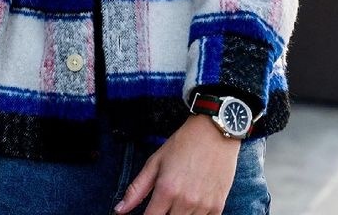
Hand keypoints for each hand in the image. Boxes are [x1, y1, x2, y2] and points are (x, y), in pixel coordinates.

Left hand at [114, 115, 239, 214]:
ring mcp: (203, 206)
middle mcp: (184, 201)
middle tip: (164, 203)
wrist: (214, 131)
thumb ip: (137, 189)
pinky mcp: (218, 206)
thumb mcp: (156, 161)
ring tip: (178, 200)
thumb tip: (119, 211)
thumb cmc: (183, 144)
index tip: (148, 212)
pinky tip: (192, 204)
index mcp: (166, 190)